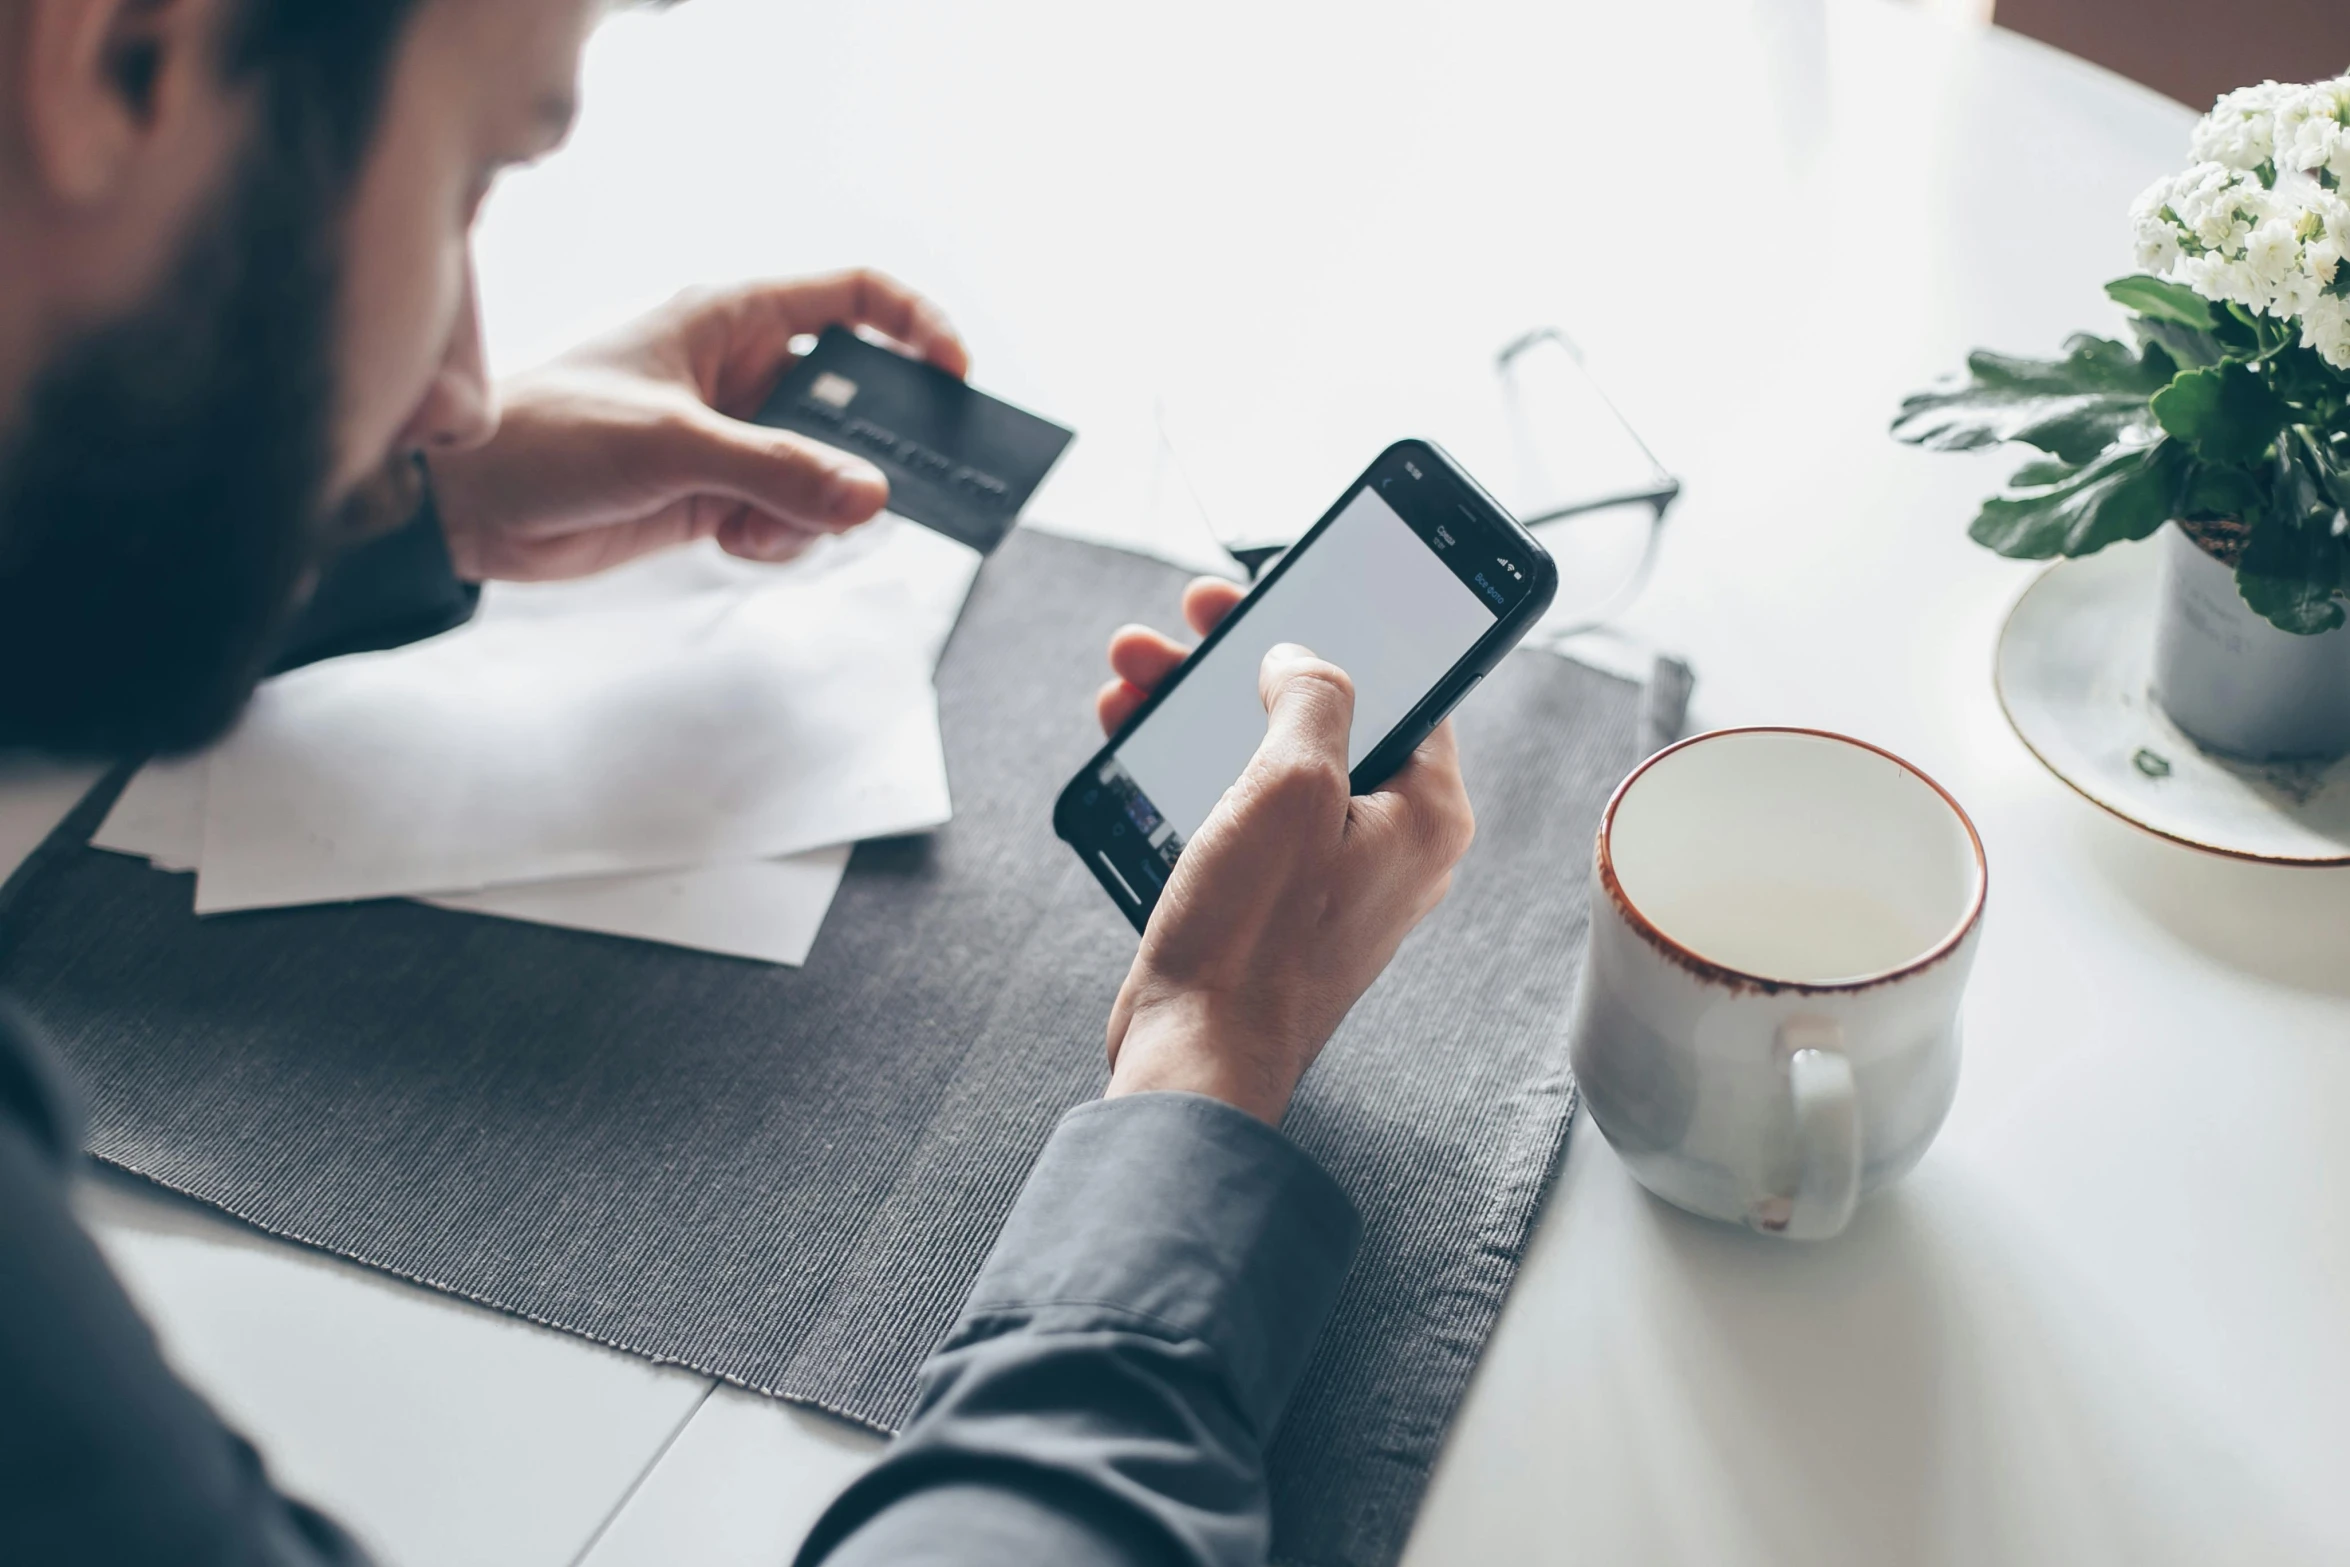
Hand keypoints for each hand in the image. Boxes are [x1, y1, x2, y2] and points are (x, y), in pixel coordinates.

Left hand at [426, 270, 968, 580]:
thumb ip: (776, 470)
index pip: (852, 299)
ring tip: (761, 526)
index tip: (954, 379)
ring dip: (814, 507)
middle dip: (873, 448)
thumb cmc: (546, 434)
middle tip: (896, 489)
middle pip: (852, 397)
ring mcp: (732, 435)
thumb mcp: (670, 445)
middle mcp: (740, 371)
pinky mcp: (714, 493)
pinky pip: (789, 514)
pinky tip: (731, 543)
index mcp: (730, 319)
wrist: (464, 506)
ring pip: (826, 469)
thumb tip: (870, 497)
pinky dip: (778, 536)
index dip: (914, 328)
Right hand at [1094, 581, 1475, 1122]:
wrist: (1194, 1057)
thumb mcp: (1291, 784)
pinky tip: (1133, 734)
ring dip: (1199, 705)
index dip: (1341, 626)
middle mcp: (1391, 842)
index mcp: (1427, 812)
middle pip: (1325, 713)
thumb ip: (1312, 695)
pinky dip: (1189, 764)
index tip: (1284, 591)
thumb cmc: (1253, 938)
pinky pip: (1238, 805)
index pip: (1409, 685)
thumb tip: (1300, 660)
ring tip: (1133, 671)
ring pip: (1268, 755)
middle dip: (1244, 659)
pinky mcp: (1272, 899)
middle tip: (1192, 618)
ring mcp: (1329, 874)